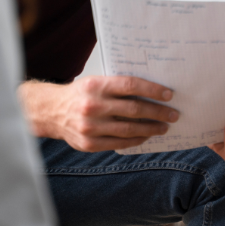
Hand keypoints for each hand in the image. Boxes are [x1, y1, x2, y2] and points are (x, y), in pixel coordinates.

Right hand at [18, 76, 178, 151]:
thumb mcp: (96, 82)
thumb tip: (151, 90)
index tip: (168, 95)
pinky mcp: (89, 144)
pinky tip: (146, 136)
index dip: (152, 90)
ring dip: (151, 128)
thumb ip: (118, 86)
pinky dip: (136, 140)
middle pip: (134, 109)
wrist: (51, 112)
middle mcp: (93, 106)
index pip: (131, 85)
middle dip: (158, 112)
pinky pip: (119, 143)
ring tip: (164, 126)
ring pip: (129, 129)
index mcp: (96, 86)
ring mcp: (90, 127)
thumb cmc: (81, 94)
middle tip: (173, 114)